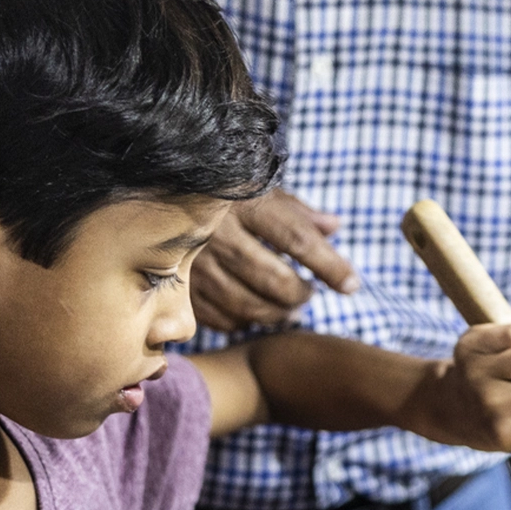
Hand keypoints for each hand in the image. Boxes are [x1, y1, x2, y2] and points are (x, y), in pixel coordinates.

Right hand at [191, 190, 360, 332]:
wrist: (159, 190)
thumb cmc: (221, 189)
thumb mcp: (259, 188)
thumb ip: (297, 210)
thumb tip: (334, 226)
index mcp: (245, 202)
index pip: (299, 240)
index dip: (331, 267)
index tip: (352, 284)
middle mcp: (219, 233)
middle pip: (274, 280)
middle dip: (301, 295)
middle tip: (310, 295)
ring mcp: (195, 262)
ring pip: (248, 305)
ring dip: (277, 314)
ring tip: (289, 309)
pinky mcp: (178, 286)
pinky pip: (219, 317)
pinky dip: (243, 321)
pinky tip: (254, 312)